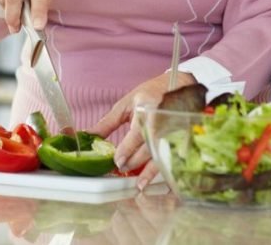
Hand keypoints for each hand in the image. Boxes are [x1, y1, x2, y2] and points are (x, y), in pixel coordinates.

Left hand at [89, 71, 196, 188]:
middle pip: (149, 147)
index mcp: (146, 109)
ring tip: (139, 184)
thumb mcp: (125, 104)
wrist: (177, 86)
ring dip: (150, 172)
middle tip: (123, 168)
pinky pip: (172, 157)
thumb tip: (88, 136)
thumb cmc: (148, 94)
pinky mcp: (182, 138)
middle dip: (135, 162)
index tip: (117, 161)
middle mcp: (162, 121)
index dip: (127, 149)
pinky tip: (155, 179)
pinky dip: (163, 170)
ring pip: (162, 155)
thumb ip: (108, 123)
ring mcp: (174, 130)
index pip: (138, 133)